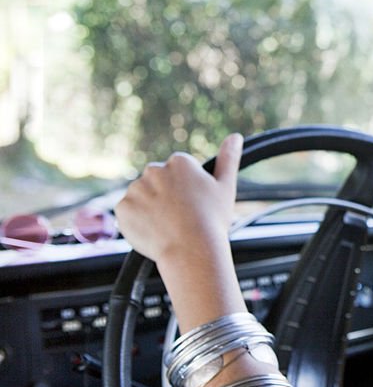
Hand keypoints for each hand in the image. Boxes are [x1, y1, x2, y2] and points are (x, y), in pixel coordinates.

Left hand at [115, 133, 241, 265]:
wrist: (192, 250)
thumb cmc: (212, 220)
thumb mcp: (225, 187)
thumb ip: (228, 159)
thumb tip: (236, 136)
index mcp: (179, 162)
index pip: (177, 172)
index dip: (186, 190)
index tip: (193, 205)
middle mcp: (154, 170)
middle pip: (157, 182)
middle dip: (165, 196)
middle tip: (180, 218)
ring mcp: (136, 189)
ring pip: (142, 198)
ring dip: (150, 209)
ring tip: (167, 227)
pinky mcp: (122, 208)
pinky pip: (128, 213)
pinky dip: (137, 222)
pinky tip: (154, 232)